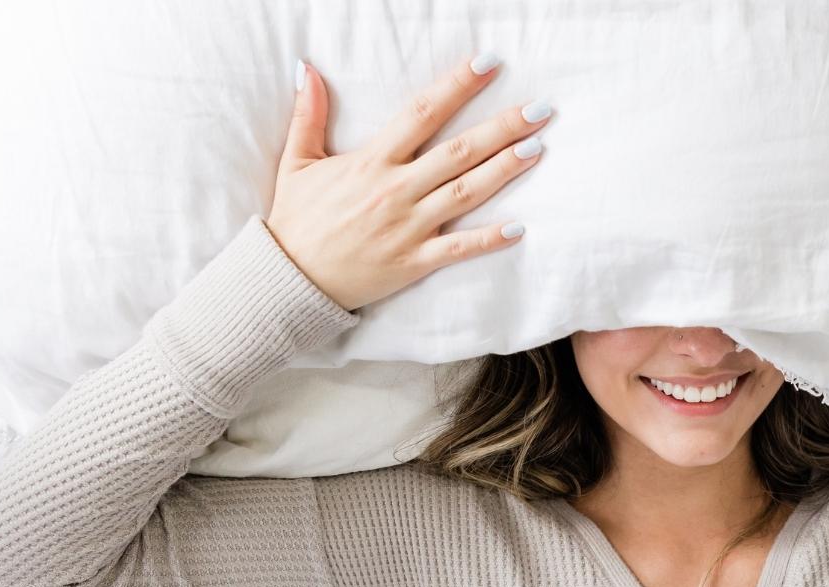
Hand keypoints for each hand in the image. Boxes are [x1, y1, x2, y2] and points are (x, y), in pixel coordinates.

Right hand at [267, 54, 550, 311]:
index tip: (488, 64)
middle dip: (502, 128)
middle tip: (541, 110)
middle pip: (458, 151)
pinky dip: (489, 239)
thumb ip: (308, 114)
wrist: (287, 280)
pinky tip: (520, 227)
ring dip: (504, 170)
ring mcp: (408, 227)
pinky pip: (459, 249)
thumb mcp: (296, 162)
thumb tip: (306, 68)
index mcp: (371, 161)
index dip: (458, 86)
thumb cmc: (295, 220)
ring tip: (538, 148)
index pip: (423, 113)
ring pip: (465, 193)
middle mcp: (396, 190)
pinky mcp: (414, 262)